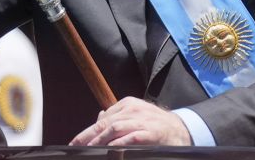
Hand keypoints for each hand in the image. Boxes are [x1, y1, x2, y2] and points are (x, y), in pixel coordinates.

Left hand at [69, 97, 191, 145]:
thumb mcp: (135, 115)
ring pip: (115, 128)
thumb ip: (117, 116)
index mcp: (128, 104)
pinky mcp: (150, 132)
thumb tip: (100, 116)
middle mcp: (133, 109)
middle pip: (105, 122)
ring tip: (90, 150)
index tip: (75, 143)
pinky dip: (119, 144)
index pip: (103, 118)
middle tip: (76, 146)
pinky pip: (131, 137)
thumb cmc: (154, 124)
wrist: (179, 130)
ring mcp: (142, 120)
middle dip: (88, 136)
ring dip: (99, 140)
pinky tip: (110, 150)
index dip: (87, 131)